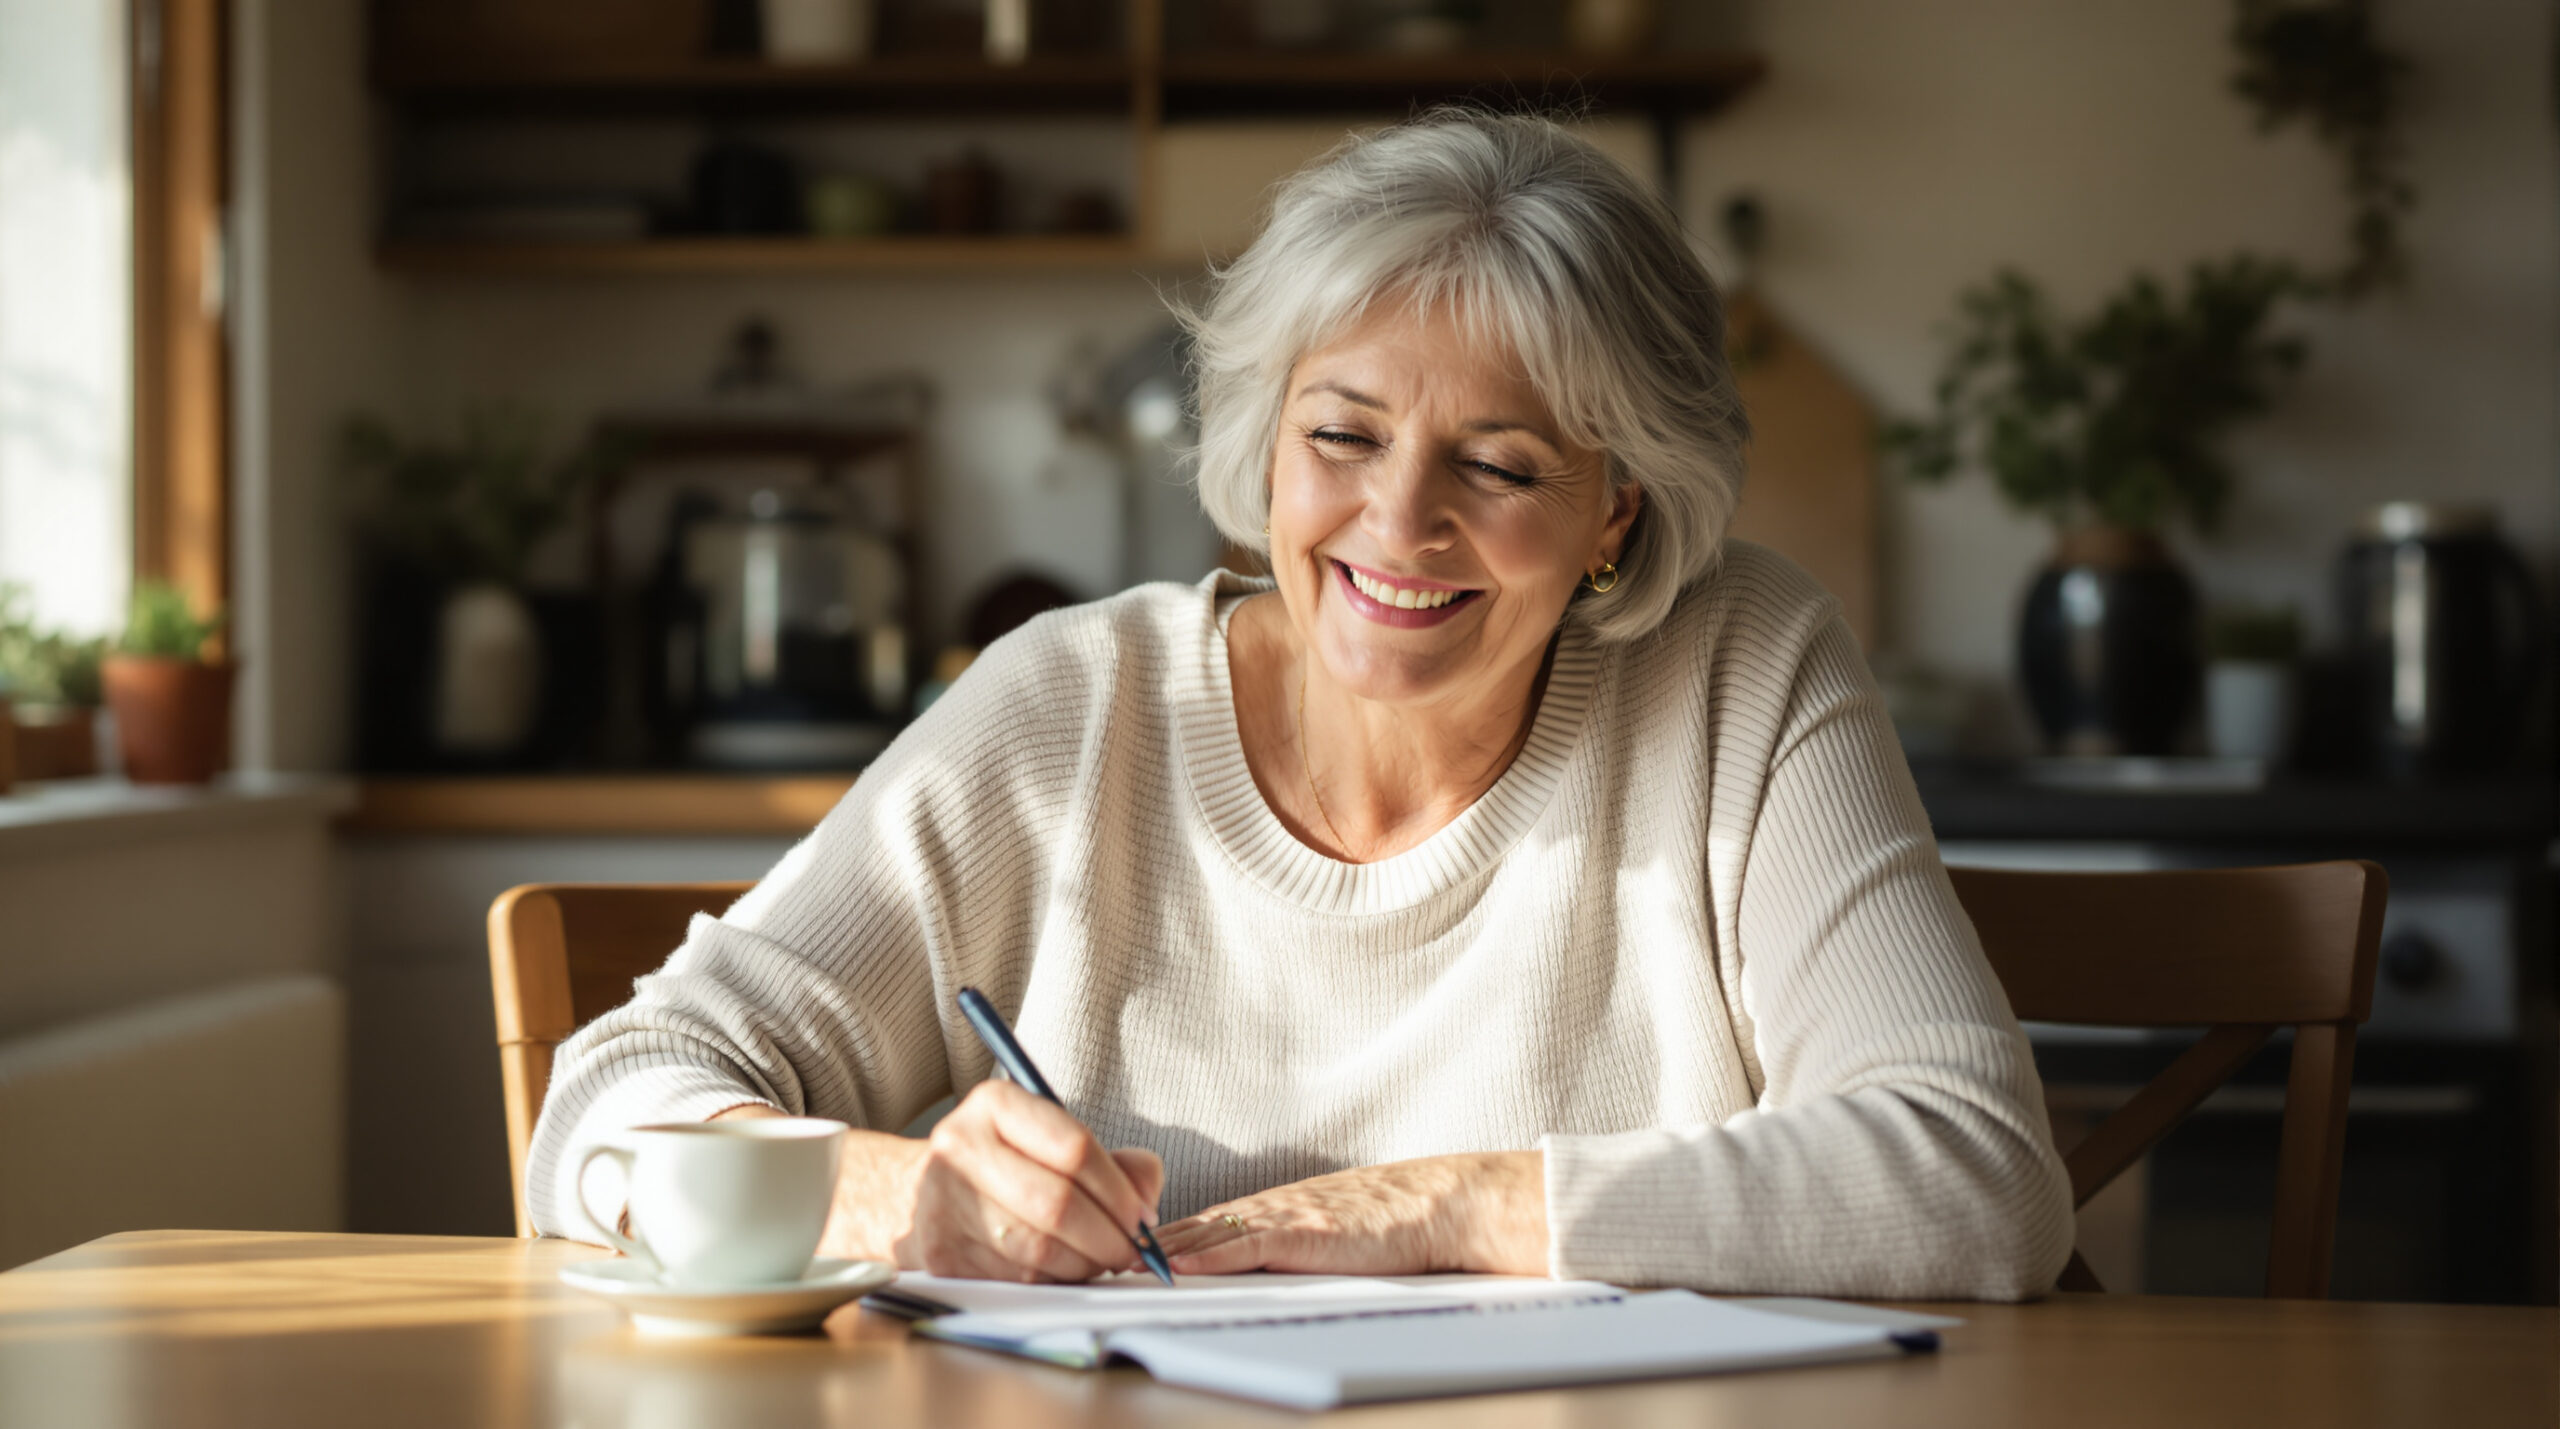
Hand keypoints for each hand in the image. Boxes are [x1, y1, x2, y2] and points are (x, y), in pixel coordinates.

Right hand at [722, 1085, 1164, 1282]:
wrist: (915, 1195)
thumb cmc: (1005, 1164)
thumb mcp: (1054, 1139)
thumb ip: (1117, 1162)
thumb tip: (1146, 1201)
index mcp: (995, 1104)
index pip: (1074, 1147)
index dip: (1119, 1190)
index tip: (1141, 1214)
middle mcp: (961, 1146)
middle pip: (1057, 1204)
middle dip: (1108, 1236)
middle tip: (1131, 1249)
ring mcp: (945, 1203)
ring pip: (1037, 1249)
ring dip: (1085, 1264)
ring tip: (1100, 1260)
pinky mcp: (941, 1255)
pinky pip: (1017, 1279)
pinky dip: (1054, 1282)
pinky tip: (1064, 1271)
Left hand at [1154, 1151, 1546, 1277]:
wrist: (1442, 1203)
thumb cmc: (1398, 1221)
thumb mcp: (1333, 1228)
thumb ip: (1292, 1242)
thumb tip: (1257, 1266)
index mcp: (1276, 1208)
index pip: (1201, 1224)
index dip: (1155, 1238)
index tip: (1116, 1249)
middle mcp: (1271, 1207)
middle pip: (1190, 1227)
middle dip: (1141, 1244)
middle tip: (1094, 1255)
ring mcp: (1285, 1217)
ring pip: (1207, 1235)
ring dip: (1158, 1253)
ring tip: (1115, 1265)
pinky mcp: (1305, 1232)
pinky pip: (1244, 1245)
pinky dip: (1205, 1256)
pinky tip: (1175, 1266)